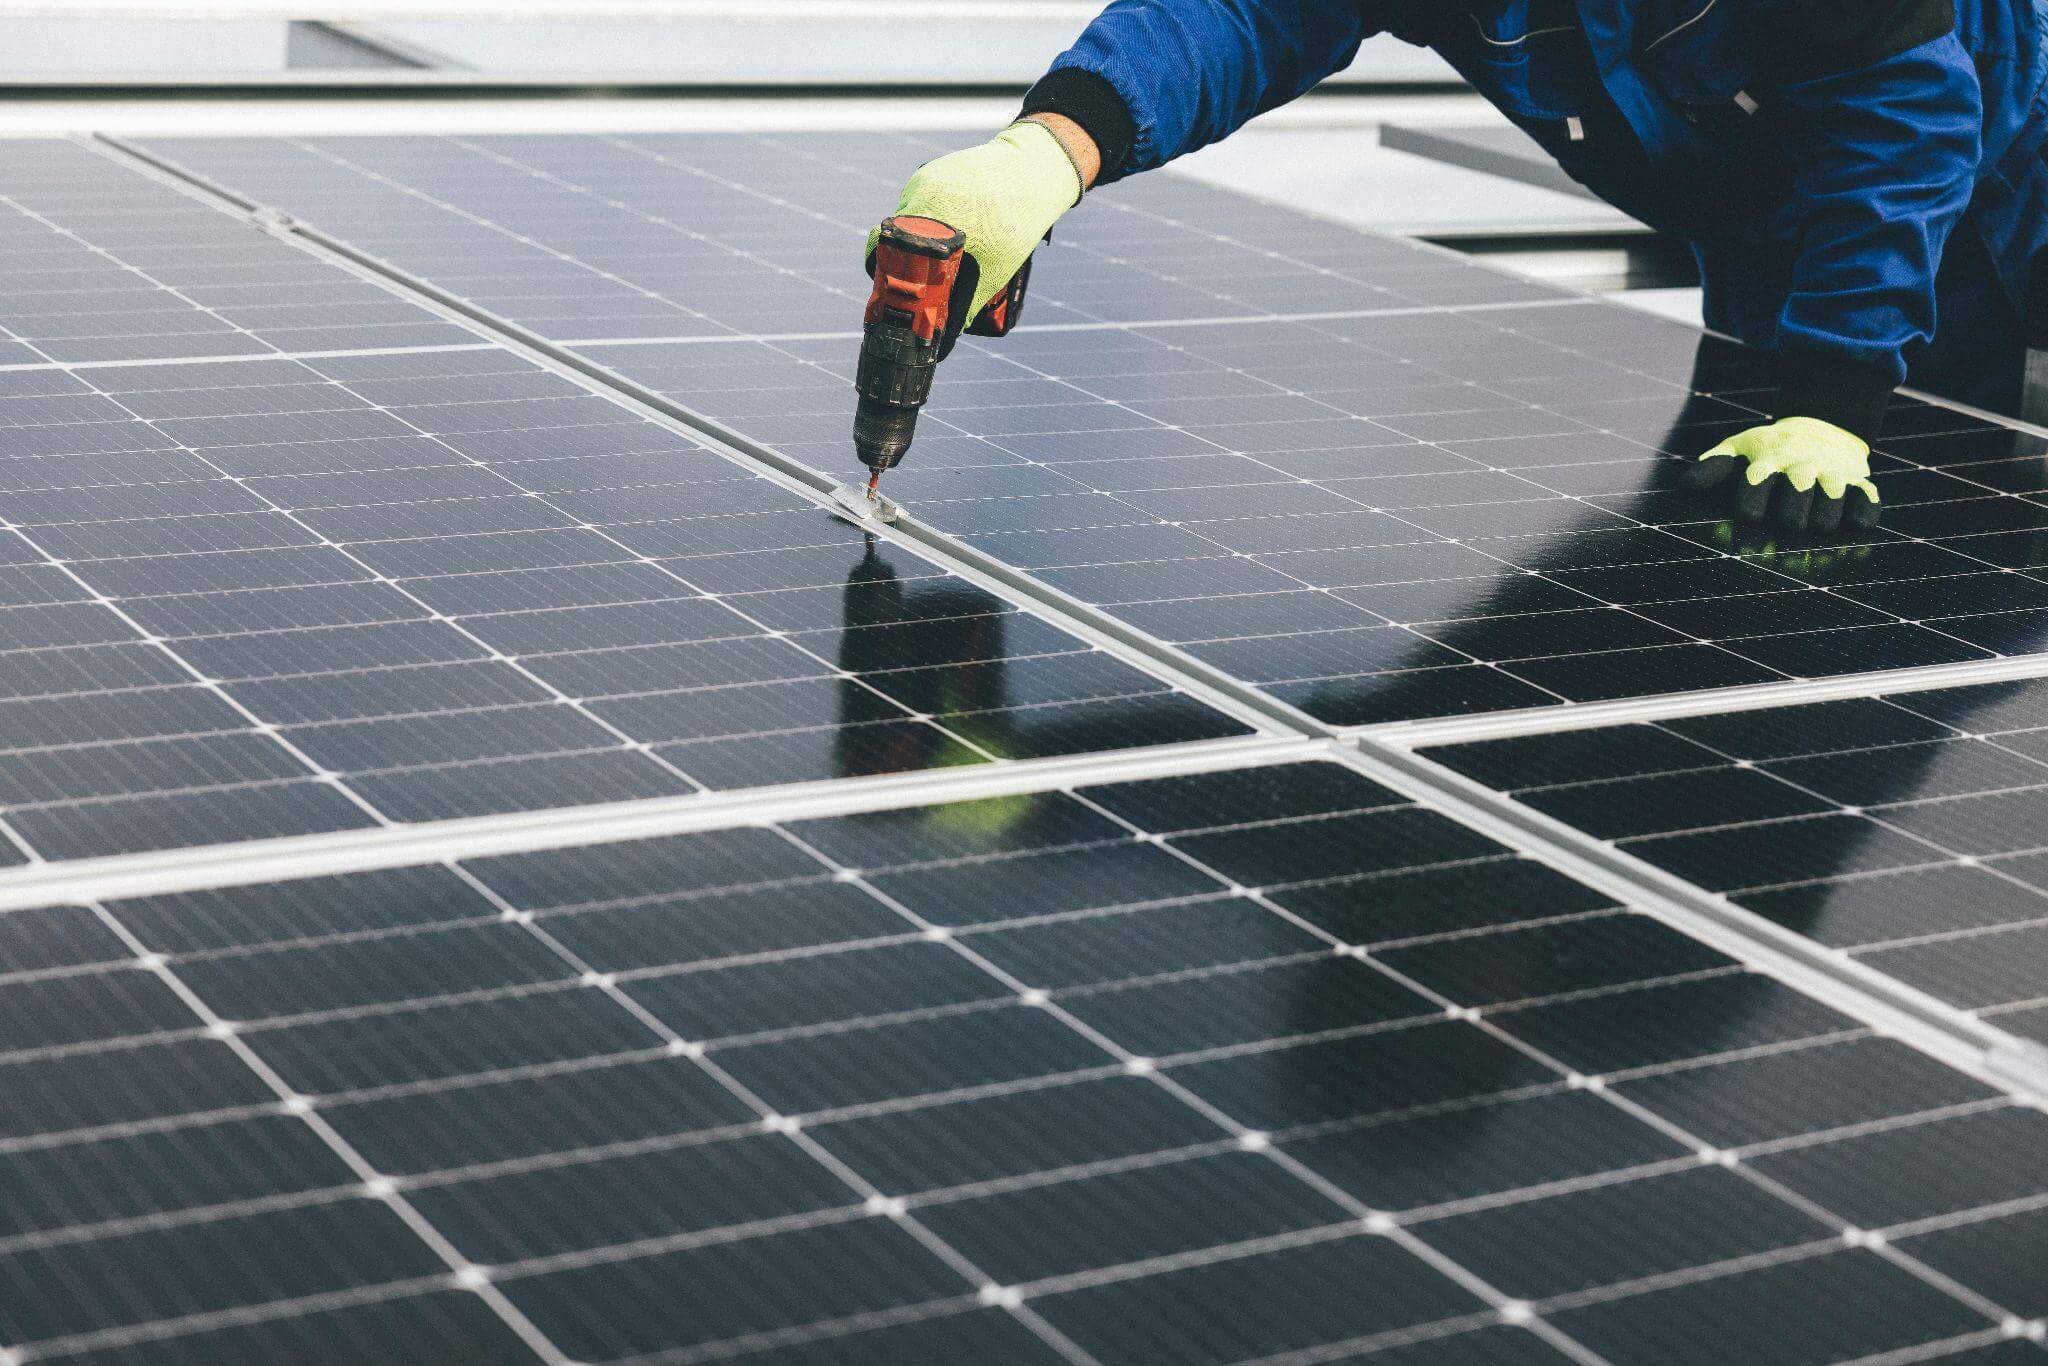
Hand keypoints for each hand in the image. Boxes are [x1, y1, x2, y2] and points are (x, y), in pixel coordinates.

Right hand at [867, 119, 1090, 333]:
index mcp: (929, 221)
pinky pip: (919, 202)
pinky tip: (954, 223)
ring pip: (906, 220)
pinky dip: (930, 219)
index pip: (882, 252)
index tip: (891, 290)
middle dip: (905, 261)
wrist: (1032, 170)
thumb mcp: (995, 270)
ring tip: (946, 247)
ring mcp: (923, 181)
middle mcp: (919, 196)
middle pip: (893, 239)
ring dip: (919, 239)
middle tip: (921, 277)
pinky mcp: (930, 171)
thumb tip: (946, 336)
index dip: (883, 274)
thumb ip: (966, 304)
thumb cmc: (1018, 222)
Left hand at [1683, 416, 1880, 532]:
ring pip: (1828, 512)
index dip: (1751, 505)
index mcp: (1768, 460)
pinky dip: (1861, 515)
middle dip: (1788, 518)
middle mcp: (1802, 466)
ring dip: (1821, 521)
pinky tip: (1853, 522)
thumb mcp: (1739, 449)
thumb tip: (1684, 486)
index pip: (1756, 486)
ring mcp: (1833, 474)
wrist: (1823, 426)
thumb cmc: (1769, 450)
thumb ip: (1712, 469)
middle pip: (1793, 506)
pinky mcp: (1860, 482)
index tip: (1749, 517)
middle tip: (1787, 521)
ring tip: (1815, 522)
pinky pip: (1865, 504)